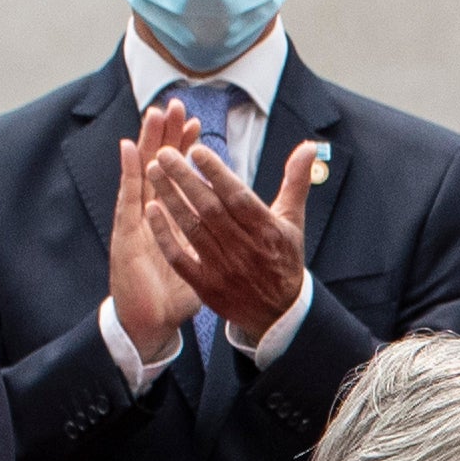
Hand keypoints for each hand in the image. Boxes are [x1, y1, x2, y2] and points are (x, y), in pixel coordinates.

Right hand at [108, 101, 205, 363]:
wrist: (149, 321)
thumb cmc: (176, 291)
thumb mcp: (206, 262)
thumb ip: (223, 240)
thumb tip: (246, 228)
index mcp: (173, 219)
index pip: (181, 177)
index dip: (187, 150)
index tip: (198, 123)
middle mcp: (152, 214)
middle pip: (158, 166)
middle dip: (168, 136)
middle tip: (175, 105)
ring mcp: (137, 221)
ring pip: (143, 173)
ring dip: (148, 142)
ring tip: (154, 115)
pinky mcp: (125, 233)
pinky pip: (127, 200)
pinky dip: (128, 174)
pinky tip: (131, 150)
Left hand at [145, 135, 312, 339]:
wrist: (279, 313)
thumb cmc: (284, 259)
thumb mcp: (293, 220)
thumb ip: (296, 181)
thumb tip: (308, 147)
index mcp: (267, 231)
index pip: (238, 197)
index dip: (216, 173)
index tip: (196, 150)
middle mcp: (246, 249)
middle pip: (210, 209)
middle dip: (184, 179)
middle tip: (164, 154)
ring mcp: (224, 269)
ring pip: (192, 228)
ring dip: (170, 198)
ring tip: (153, 172)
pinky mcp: (207, 286)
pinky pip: (180, 257)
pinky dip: (165, 234)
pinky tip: (151, 210)